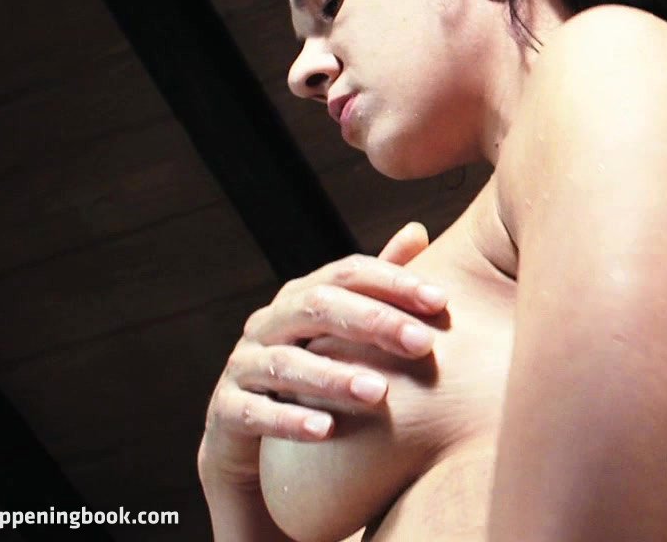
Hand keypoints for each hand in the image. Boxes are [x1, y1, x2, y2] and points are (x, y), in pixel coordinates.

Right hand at [197, 221, 441, 490]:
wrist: (252, 437)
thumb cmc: (314, 369)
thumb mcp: (345, 329)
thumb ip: (379, 286)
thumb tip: (418, 229)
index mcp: (302, 297)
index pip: (348, 273)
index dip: (394, 282)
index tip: (441, 301)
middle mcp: (269, 323)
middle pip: (317, 308)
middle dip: (373, 322)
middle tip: (422, 344)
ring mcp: (243, 365)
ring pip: (285, 363)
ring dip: (334, 377)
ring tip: (379, 393)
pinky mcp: (225, 410)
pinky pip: (253, 412)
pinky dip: (288, 420)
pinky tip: (325, 431)